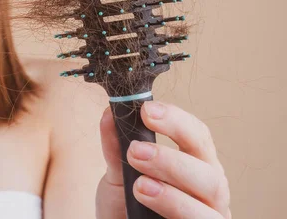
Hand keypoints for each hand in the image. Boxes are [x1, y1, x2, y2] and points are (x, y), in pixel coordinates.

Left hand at [96, 101, 231, 218]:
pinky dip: (177, 211)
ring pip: (210, 198)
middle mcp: (209, 189)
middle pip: (209, 170)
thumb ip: (116, 146)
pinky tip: (148, 202)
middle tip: (135, 151)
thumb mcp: (118, 173)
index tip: (147, 110)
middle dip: (171, 159)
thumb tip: (110, 114)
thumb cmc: (126, 202)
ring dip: (172, 192)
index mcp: (195, 163)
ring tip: (140, 185)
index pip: (198, 136)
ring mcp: (209, 214)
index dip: (176, 120)